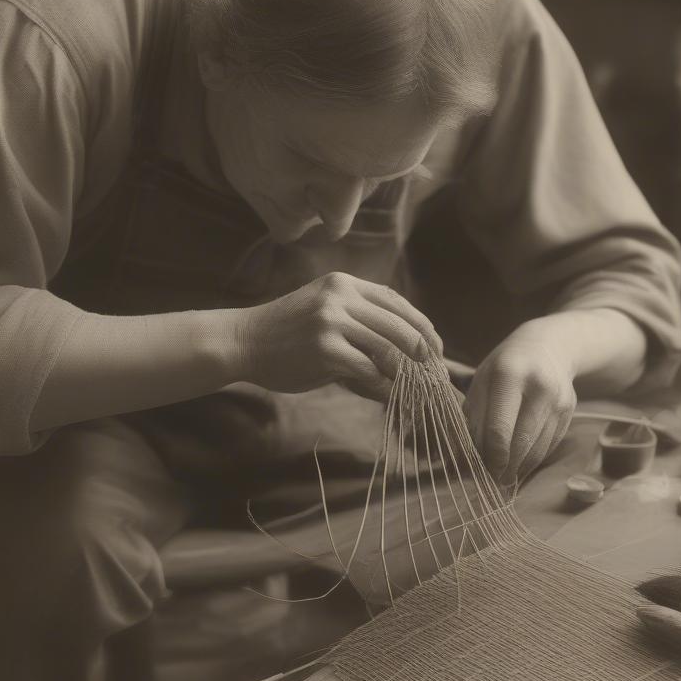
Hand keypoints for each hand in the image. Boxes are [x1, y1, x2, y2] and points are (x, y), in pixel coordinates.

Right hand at [237, 272, 442, 401]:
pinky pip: (369, 369)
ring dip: (408, 373)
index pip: (398, 303)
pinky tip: (391, 396)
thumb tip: (405, 352)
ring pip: (390, 348)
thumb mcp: (325, 313)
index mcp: (345, 285)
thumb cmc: (286, 334)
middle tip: (435, 376)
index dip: (423, 327)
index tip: (437, 350)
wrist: (243, 341)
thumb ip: (361, 324)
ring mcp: (332, 320)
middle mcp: (342, 296)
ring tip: (417, 390)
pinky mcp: (324, 347)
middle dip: (425, 354)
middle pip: (402, 325)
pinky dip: (385, 386)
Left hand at [464, 319, 577, 484]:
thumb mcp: (482, 379)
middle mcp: (538, 387)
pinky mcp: (569, 411)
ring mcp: (558, 400)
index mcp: (509, 375)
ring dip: (520, 467)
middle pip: (520, 442)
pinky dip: (533, 458)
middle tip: (492, 479)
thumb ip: (472, 413)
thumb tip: (462, 453)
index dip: (490, 456)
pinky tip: (521, 463)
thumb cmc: (504, 366)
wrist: (549, 346)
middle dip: (505, 466)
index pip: (498, 428)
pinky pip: (549, 445)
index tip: (481, 470)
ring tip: (505, 476)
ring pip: (537, 448)